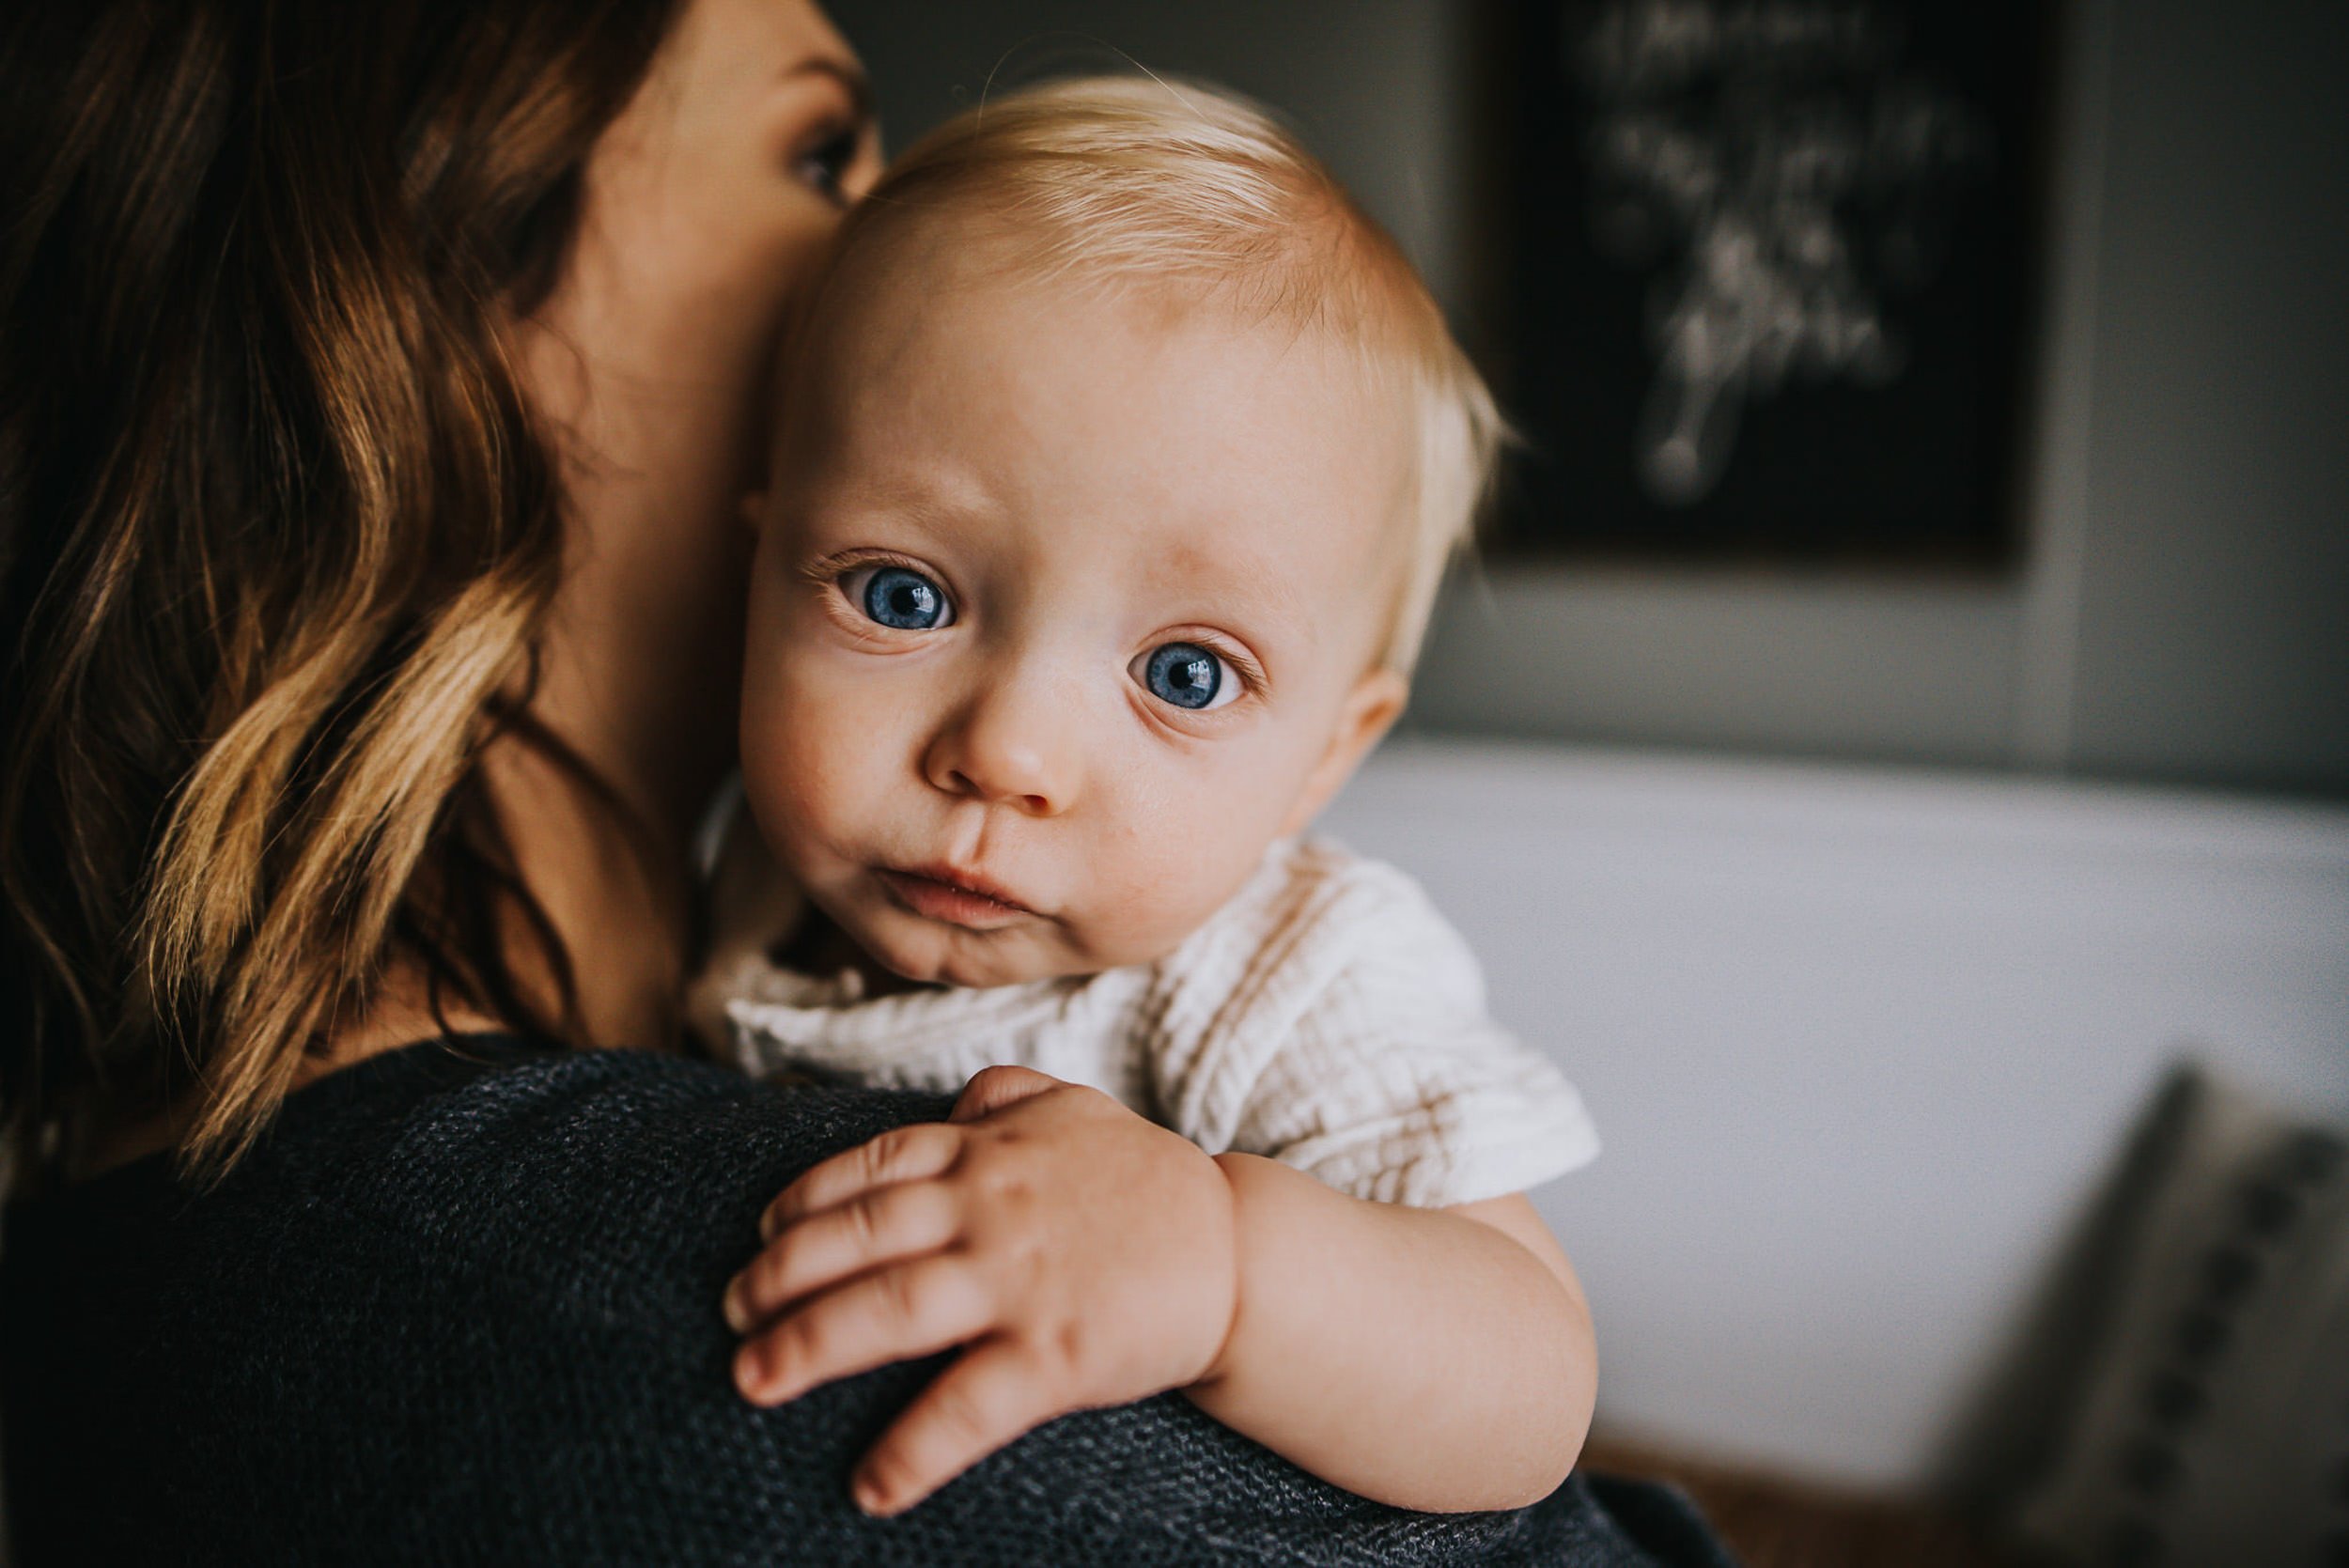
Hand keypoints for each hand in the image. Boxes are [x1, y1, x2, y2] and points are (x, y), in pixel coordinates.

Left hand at [722, 1065, 1239, 1514]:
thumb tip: (946, 1106)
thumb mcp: (1071, 1108)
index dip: (802, 1201)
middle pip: (858, 1237)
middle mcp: (989, 1210)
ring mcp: (1020, 1282)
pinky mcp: (1057, 1354)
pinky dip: (913, 1448)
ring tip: (752, 1380)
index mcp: (986, 1152)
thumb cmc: (1143, 1180)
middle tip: (728, 1312)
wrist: (1238, 1250)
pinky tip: (871, 1486)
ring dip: (809, 1345)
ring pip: (891, 1309)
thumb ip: (1000, 1096)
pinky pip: (969, 1405)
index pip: (870, 1167)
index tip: (760, 1231)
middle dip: (778, 1275)